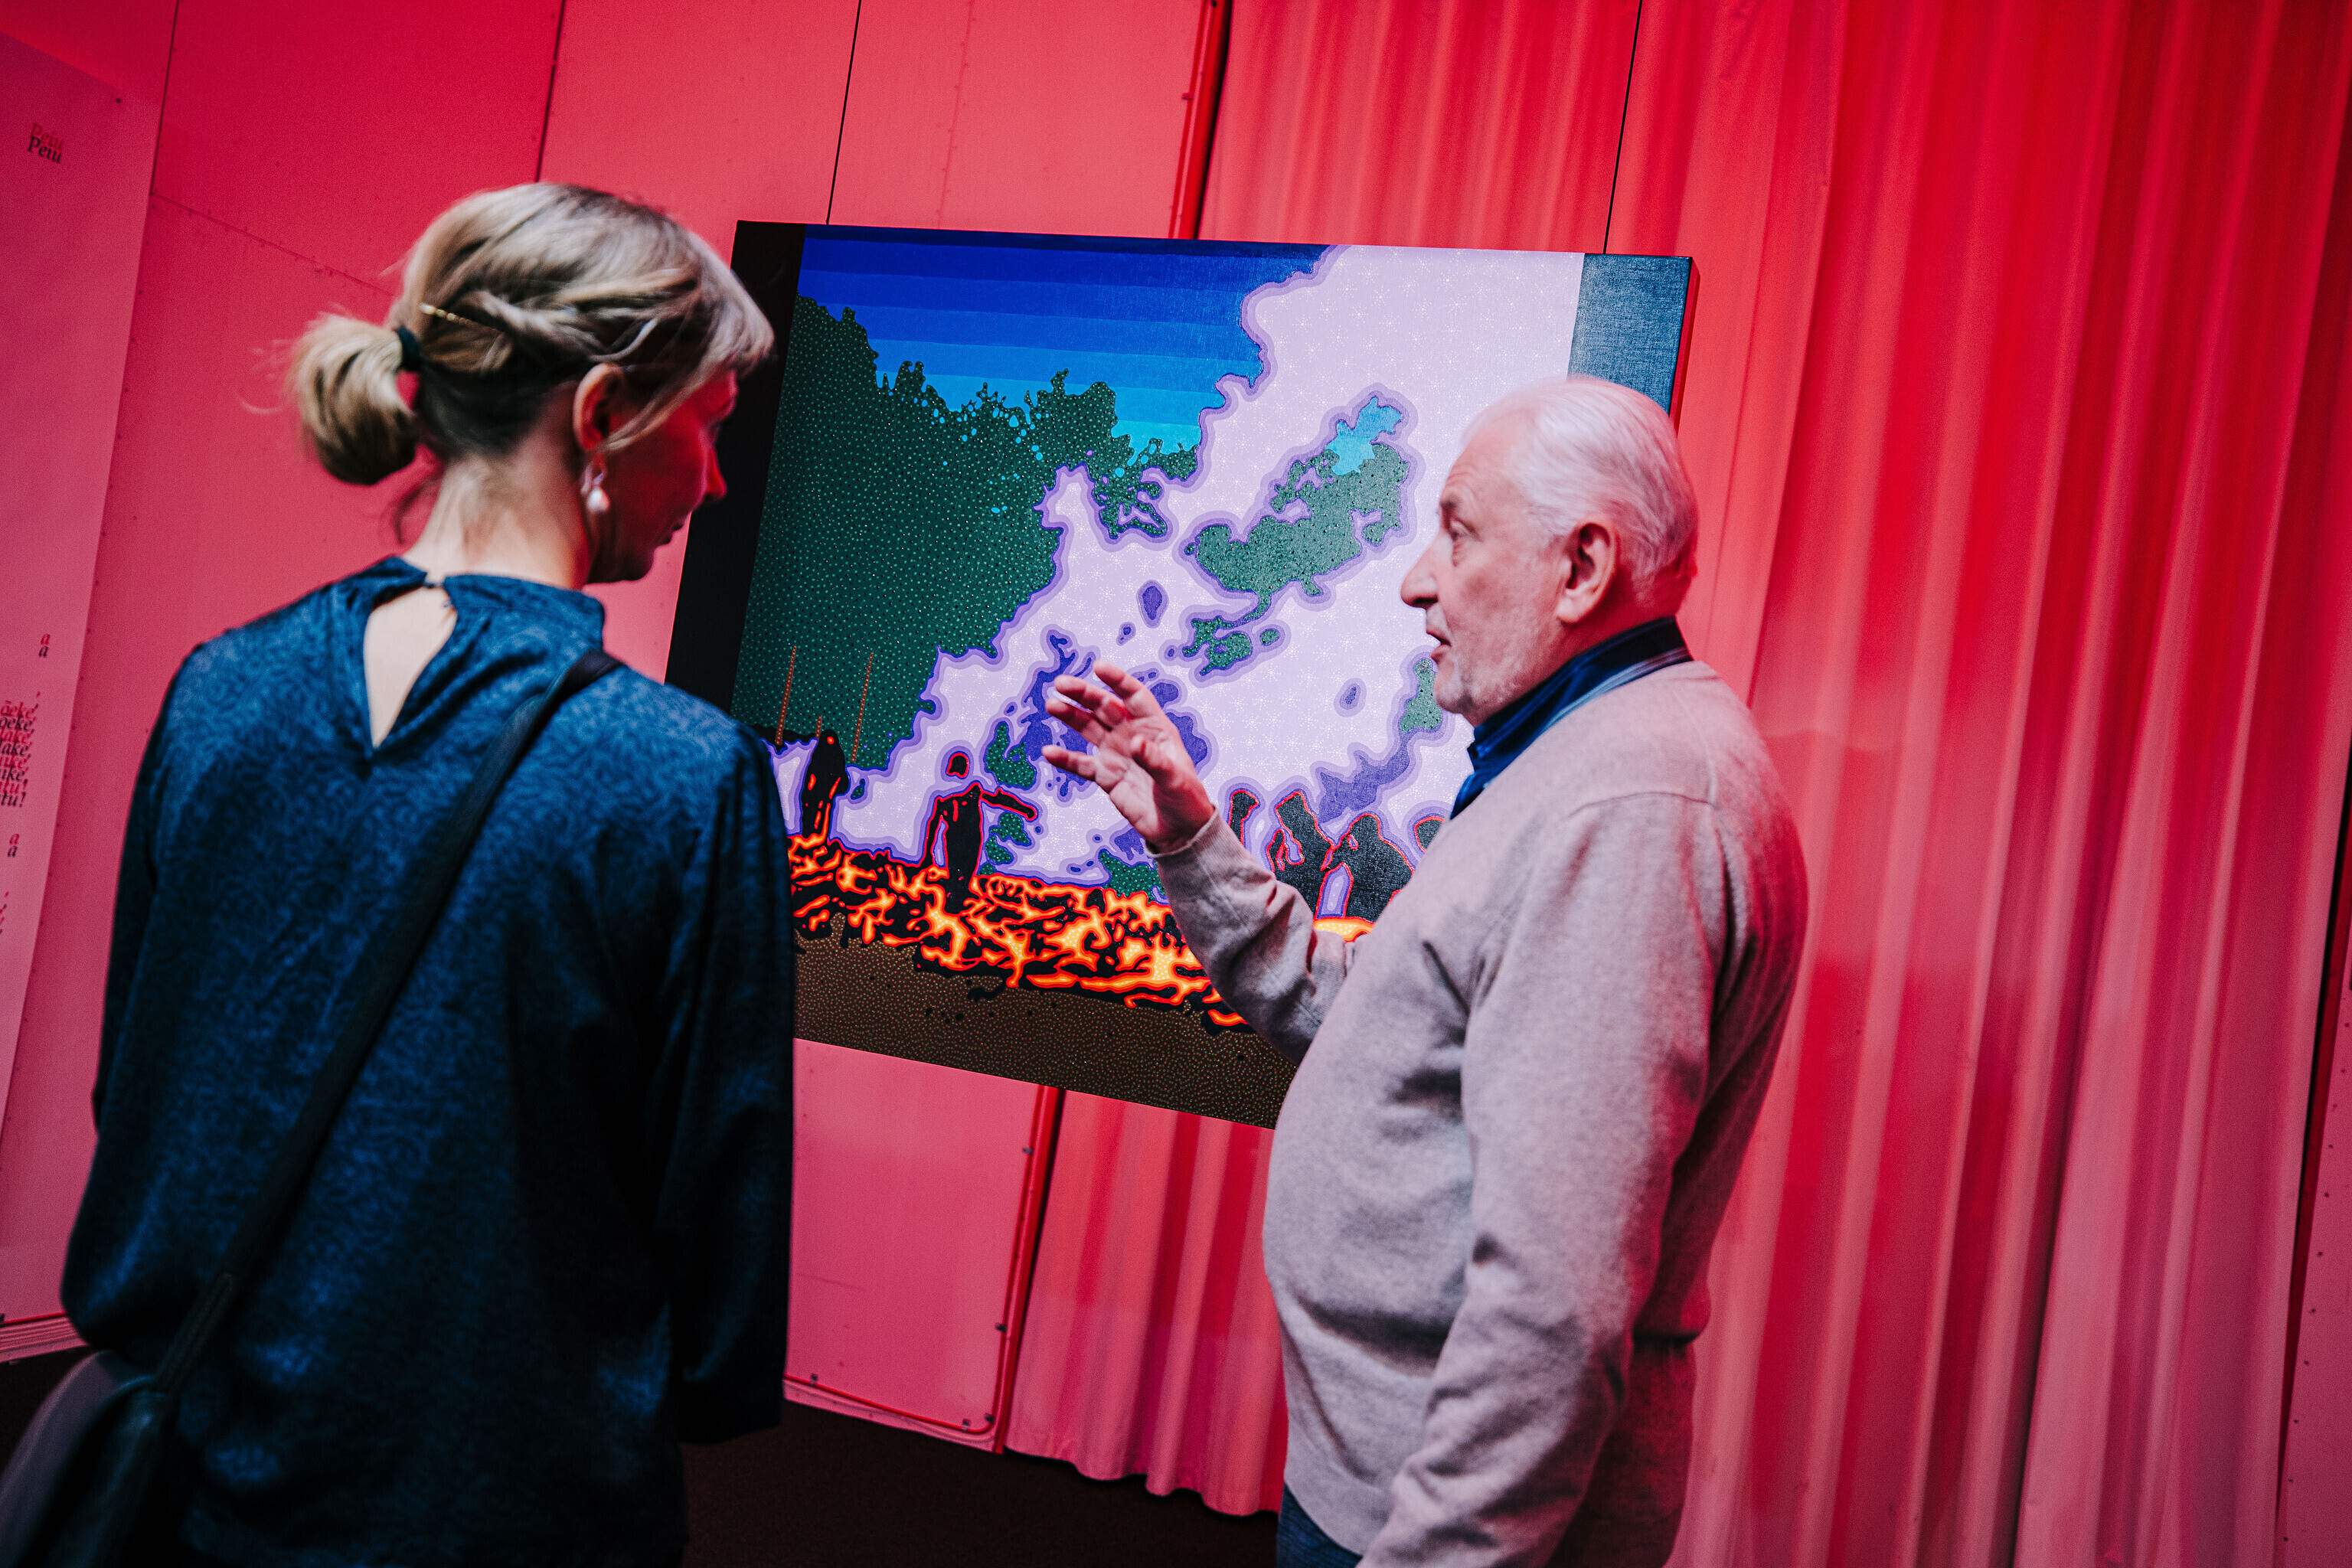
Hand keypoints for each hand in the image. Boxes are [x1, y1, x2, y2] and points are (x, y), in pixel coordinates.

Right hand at [1043, 661, 1214, 853]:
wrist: (1179, 829)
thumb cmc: (1186, 799)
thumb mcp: (1175, 779)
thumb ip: (1154, 760)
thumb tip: (1134, 742)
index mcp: (1155, 727)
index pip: (1134, 696)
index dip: (1117, 681)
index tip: (1098, 667)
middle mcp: (1132, 734)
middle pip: (1105, 707)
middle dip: (1084, 694)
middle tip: (1061, 685)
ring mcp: (1117, 753)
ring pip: (1089, 728)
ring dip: (1071, 716)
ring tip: (1052, 705)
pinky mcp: (1106, 776)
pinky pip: (1081, 764)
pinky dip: (1065, 758)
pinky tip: (1049, 752)